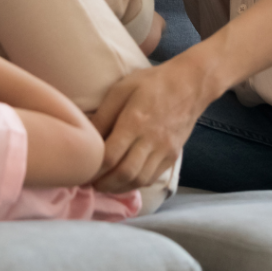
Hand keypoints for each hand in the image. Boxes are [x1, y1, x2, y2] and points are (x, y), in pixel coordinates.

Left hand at [89, 57, 205, 192]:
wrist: (189, 85)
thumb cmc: (151, 83)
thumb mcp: (122, 89)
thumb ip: (103, 114)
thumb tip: (86, 138)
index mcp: (135, 121)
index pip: (110, 155)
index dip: (93, 168)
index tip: (82, 171)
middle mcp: (151, 140)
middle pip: (125, 173)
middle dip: (103, 183)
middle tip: (89, 183)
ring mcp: (165, 150)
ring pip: (139, 180)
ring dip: (118, 187)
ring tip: (104, 184)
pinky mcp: (173, 156)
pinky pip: (152, 178)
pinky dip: (135, 183)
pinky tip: (124, 180)